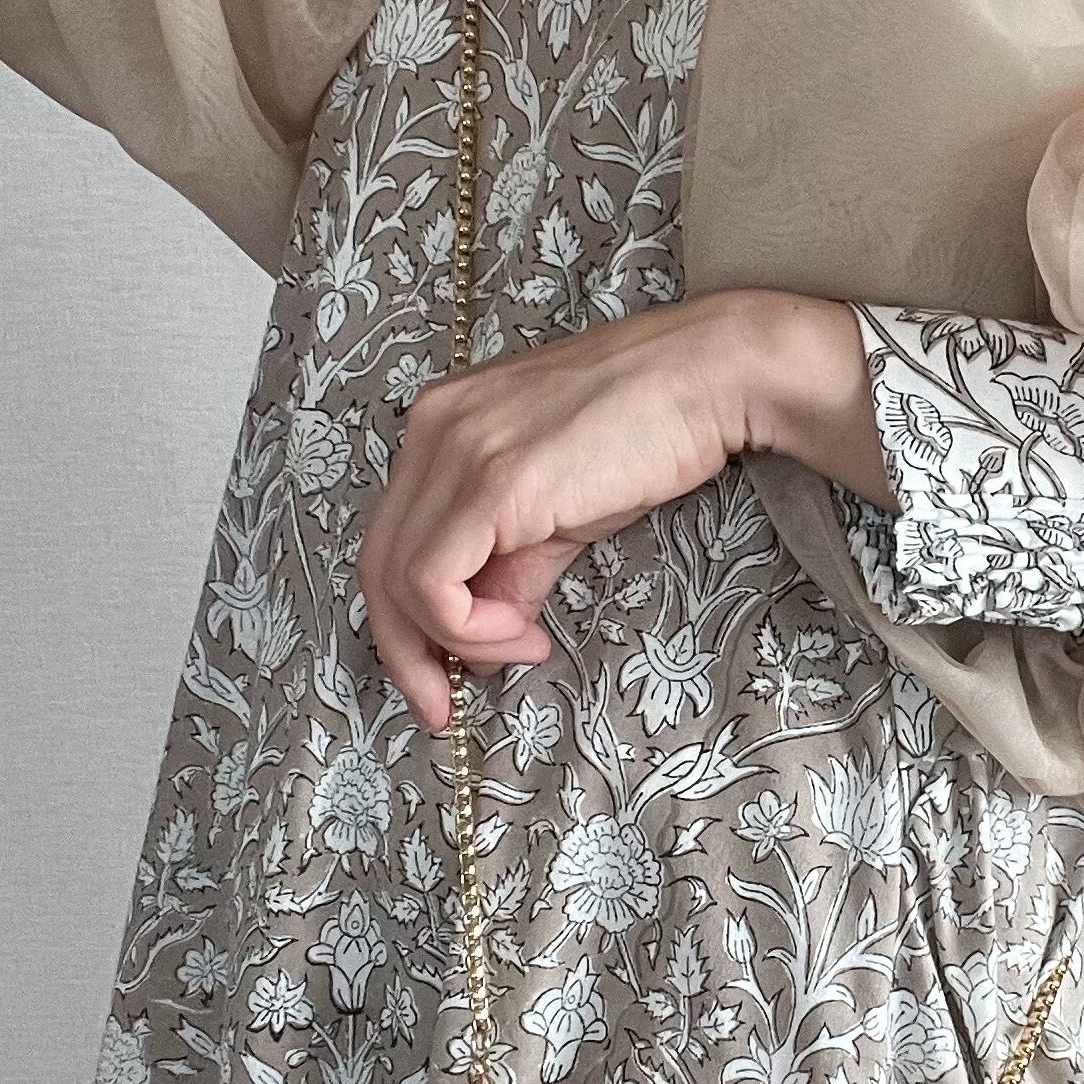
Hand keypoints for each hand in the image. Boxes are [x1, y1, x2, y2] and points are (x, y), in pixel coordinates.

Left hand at [357, 288, 894, 730]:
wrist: (707, 378)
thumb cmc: (648, 430)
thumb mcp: (560, 504)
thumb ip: (514, 564)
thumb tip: (495, 629)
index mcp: (438, 427)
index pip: (388, 540)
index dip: (403, 624)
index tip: (443, 677)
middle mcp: (431, 432)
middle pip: (376, 567)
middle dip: (407, 654)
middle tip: (447, 705)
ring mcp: (457, 453)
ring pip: (399, 583)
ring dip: (454, 644)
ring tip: (523, 647)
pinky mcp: (494, 483)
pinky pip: (436, 584)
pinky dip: (470, 630)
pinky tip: (524, 634)